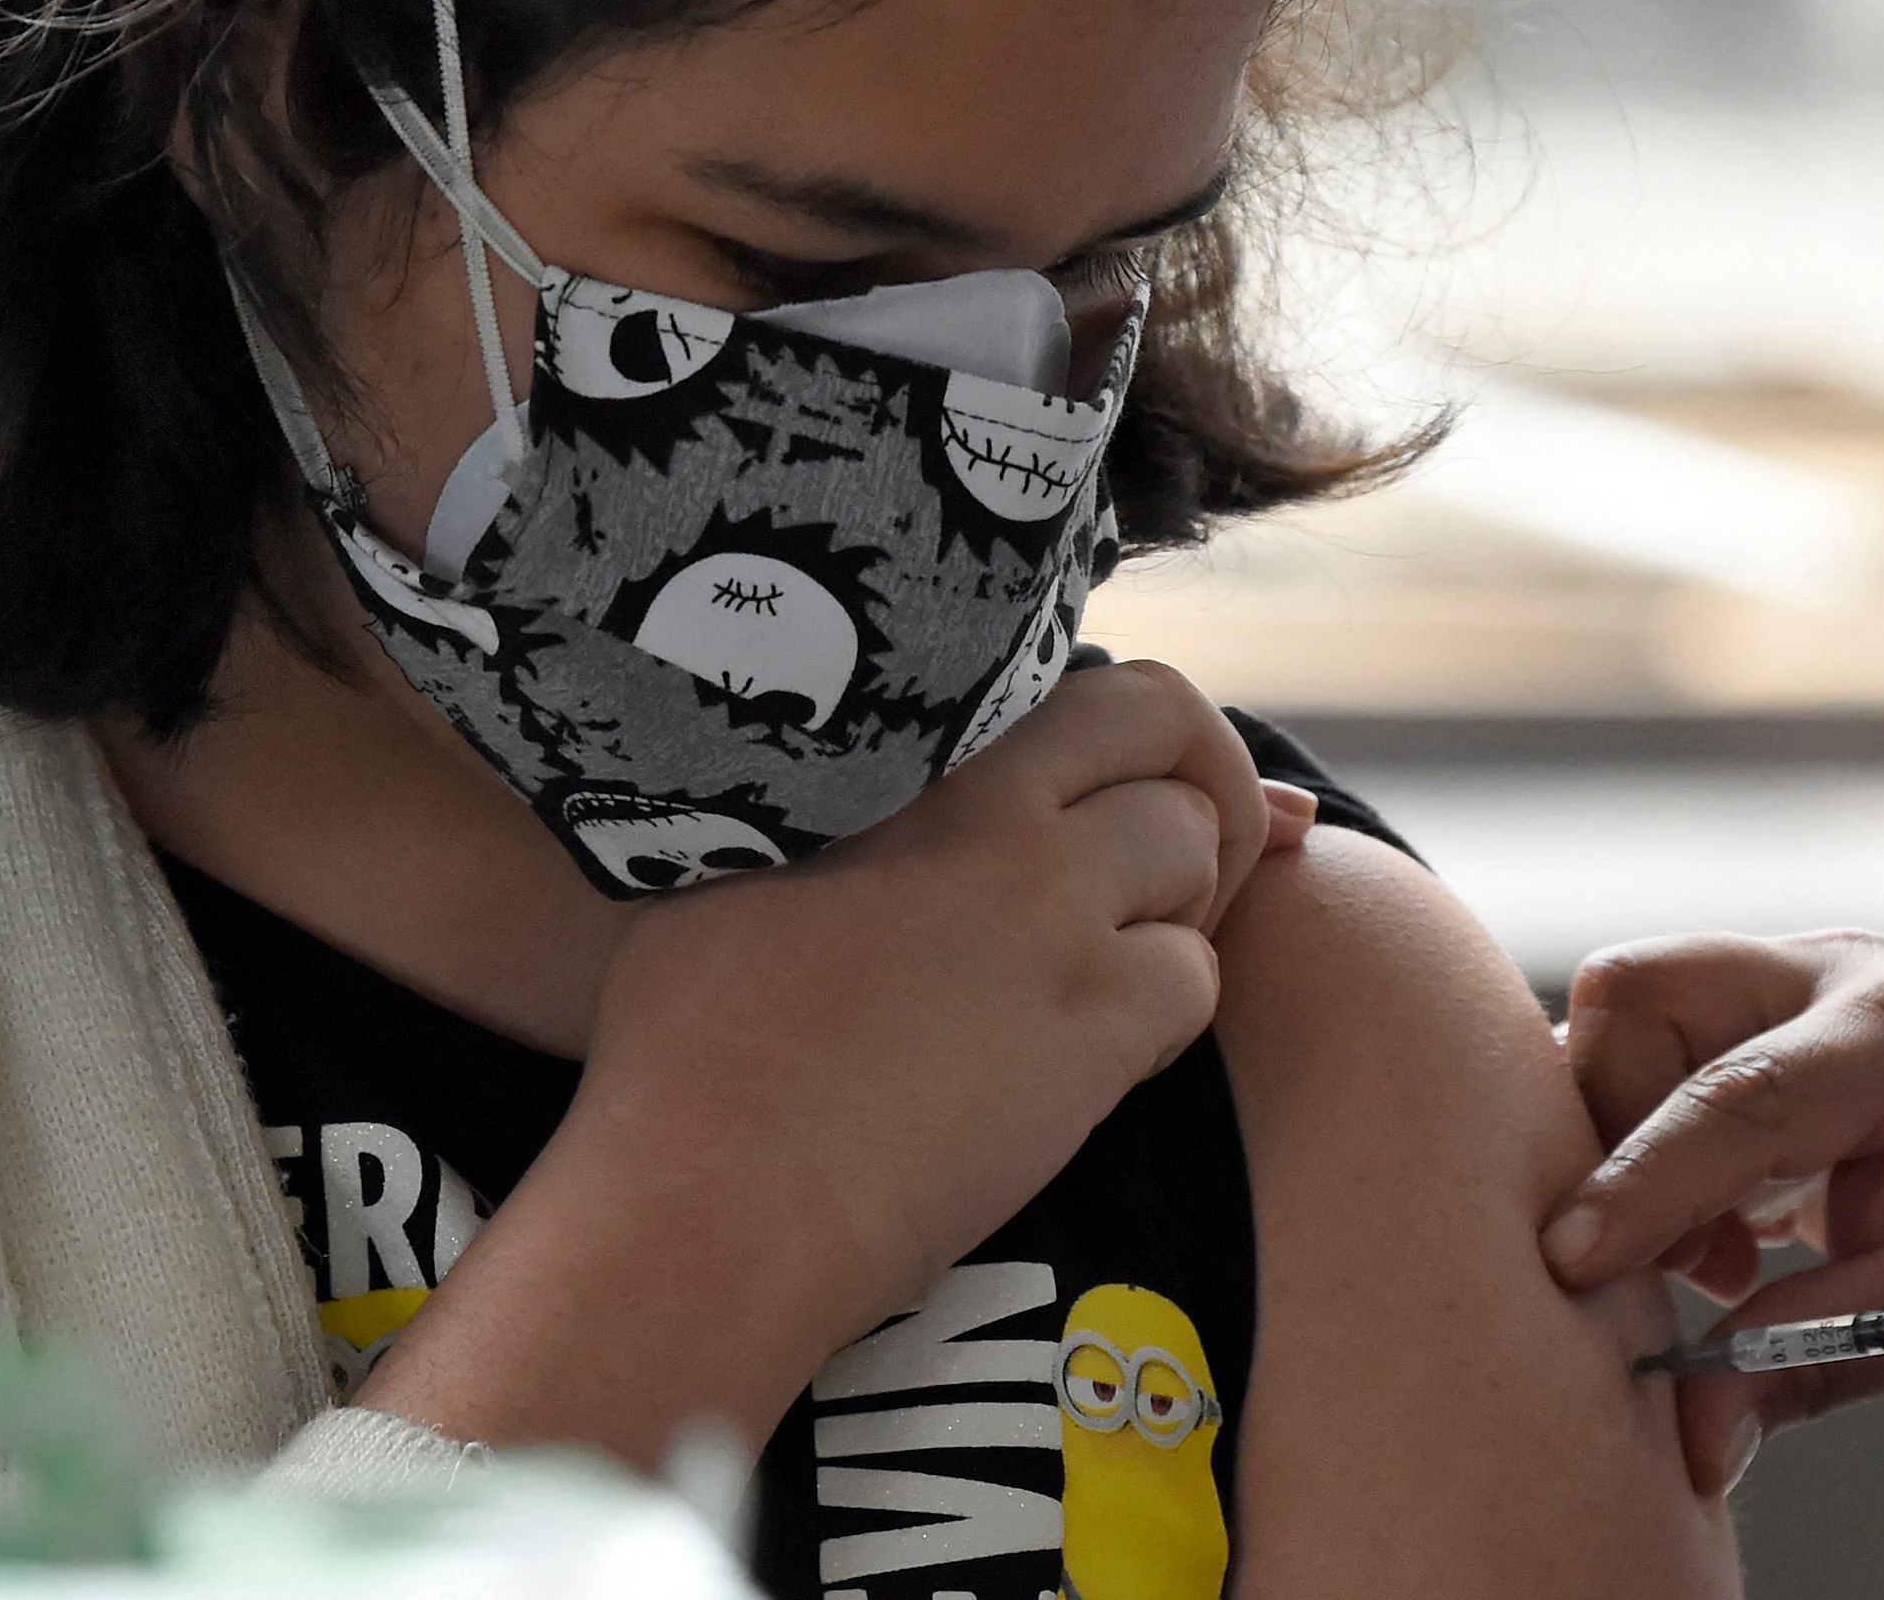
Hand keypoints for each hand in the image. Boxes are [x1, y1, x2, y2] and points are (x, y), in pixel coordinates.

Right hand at [361, 661, 1306, 1458]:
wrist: (709, 1208)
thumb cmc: (689, 1059)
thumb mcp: (731, 868)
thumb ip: (826, 801)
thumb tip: (872, 781)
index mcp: (903, 759)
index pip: (1068, 675)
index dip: (1113, 731)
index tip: (1104, 787)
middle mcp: (989, 810)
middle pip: (1161, 717)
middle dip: (1194, 772)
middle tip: (1172, 854)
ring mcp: (1050, 912)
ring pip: (1194, 844)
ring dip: (1177, 898)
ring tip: (1106, 963)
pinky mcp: (1093, 1022)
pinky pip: (1194, 975)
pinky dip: (1166, 1008)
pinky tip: (1096, 1051)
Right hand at [1539, 928, 1883, 1492]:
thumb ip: (1809, 1362)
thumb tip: (1693, 1434)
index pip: (1737, 1096)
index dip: (1642, 1185)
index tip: (1571, 1265)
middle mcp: (1839, 974)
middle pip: (1643, 990)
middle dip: (1610, 1115)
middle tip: (1658, 1246)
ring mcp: (1803, 978)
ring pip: (1632, 1010)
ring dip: (1629, 1133)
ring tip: (1719, 1251)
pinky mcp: (1776, 1010)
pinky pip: (1659, 1047)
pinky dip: (1655, 1141)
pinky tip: (1732, 1234)